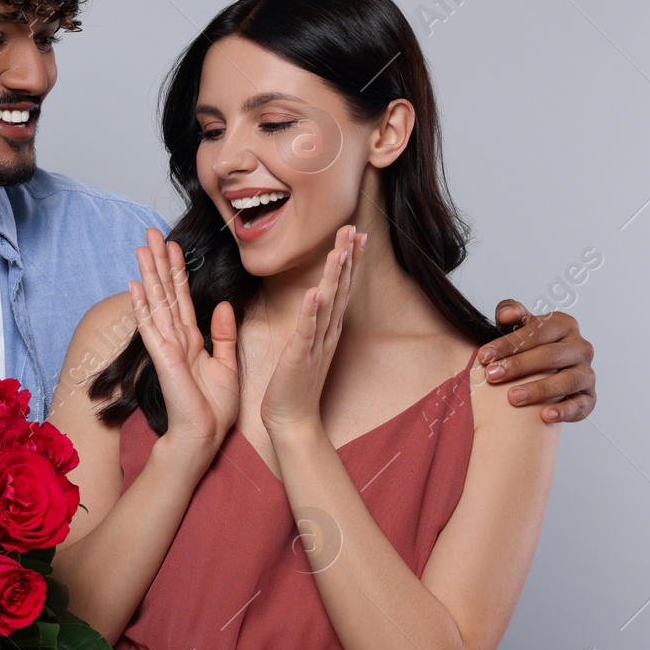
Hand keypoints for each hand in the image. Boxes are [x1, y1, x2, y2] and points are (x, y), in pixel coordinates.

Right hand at [127, 227, 239, 459]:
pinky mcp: (164, 358)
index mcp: (192, 339)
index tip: (175, 246)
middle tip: (150, 233)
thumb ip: (223, 335)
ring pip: (157, 302)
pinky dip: (143, 306)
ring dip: (149, 274)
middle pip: (166, 292)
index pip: (183, 297)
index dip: (178, 270)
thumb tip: (224, 306)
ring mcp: (167, 346)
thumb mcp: (227, 363)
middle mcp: (176, 338)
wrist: (204, 434)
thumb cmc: (214, 406)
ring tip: (141, 247)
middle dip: (159, 262)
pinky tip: (135, 285)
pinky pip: (152, 327)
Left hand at [260, 225, 364, 439]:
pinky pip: (306, 332)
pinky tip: (315, 292)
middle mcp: (327, 334)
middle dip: (347, 258)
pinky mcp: (299, 359)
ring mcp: (315, 346)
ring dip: (334, 277)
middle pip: (341, 290)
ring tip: (338, 251)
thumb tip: (318, 300)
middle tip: (354, 229)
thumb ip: (314, 322)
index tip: (356, 234)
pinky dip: (311, 312)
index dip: (350, 260)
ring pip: (328, 305)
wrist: (292, 421)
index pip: (342, 288)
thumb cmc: (295, 384)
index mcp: (327, 329)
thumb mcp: (308, 346)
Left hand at [477, 301, 595, 422]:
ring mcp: (587, 373)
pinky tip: (544, 416)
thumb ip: (511, 313)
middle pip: (551, 355)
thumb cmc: (529, 347)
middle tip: (491, 375)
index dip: (509, 343)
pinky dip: (564, 411)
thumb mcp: (519, 327)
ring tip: (512, 397)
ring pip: (567, 380)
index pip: (537, 331)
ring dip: (539, 389)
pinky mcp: (589, 398)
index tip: (484, 355)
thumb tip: (507, 314)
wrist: (545, 374)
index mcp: (564, 325)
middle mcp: (581, 347)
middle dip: (519, 365)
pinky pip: (581, 405)